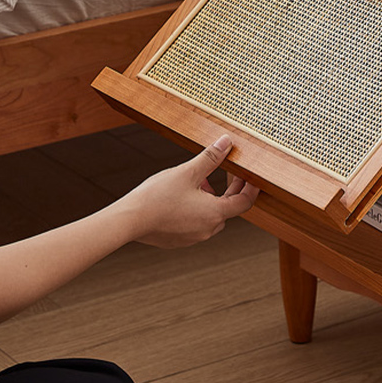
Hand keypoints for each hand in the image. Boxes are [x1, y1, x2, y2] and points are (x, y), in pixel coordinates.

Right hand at [118, 135, 258, 248]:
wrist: (128, 220)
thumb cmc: (157, 197)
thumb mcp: (188, 172)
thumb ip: (211, 158)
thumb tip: (227, 142)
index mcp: (215, 213)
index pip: (245, 202)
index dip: (251, 187)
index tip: (253, 177)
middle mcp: (208, 229)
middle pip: (229, 208)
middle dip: (231, 189)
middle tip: (229, 172)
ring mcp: (194, 237)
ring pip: (212, 216)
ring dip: (213, 199)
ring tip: (201, 181)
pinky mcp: (180, 240)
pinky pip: (197, 223)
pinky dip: (198, 209)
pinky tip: (185, 195)